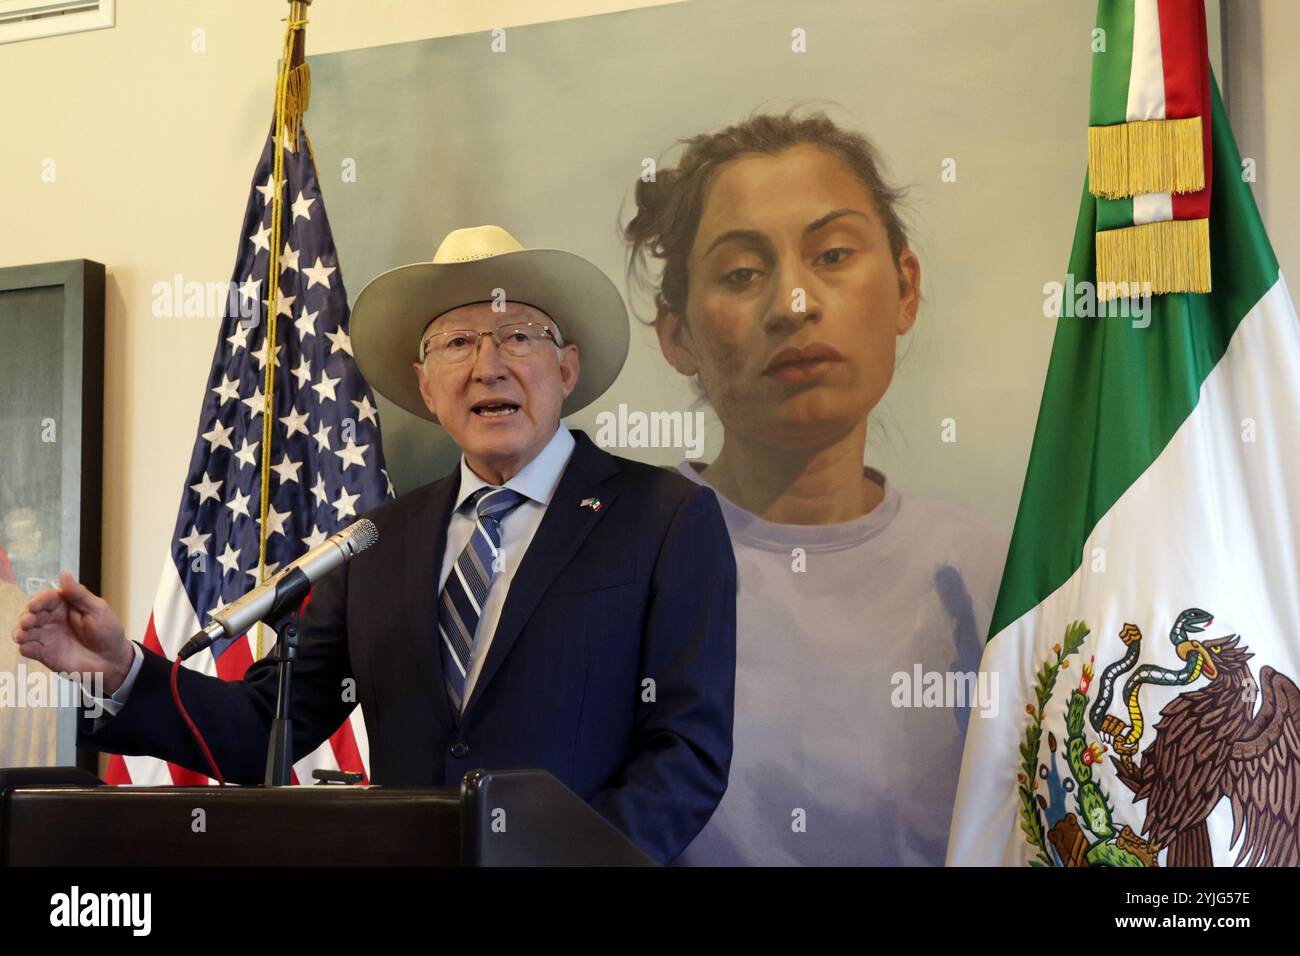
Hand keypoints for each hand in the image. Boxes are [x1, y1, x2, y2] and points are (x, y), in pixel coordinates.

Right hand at [11, 570, 132, 694]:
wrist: (112, 660)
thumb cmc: (108, 632)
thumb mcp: (98, 610)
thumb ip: (79, 594)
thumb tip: (65, 573)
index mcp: (64, 605)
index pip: (46, 598)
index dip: (38, 600)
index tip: (34, 606)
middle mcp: (52, 619)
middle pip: (31, 614)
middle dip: (26, 617)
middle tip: (28, 622)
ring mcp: (47, 636)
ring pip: (25, 631)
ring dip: (20, 632)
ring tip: (22, 635)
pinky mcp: (44, 653)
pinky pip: (29, 649)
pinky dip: (26, 648)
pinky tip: (27, 648)